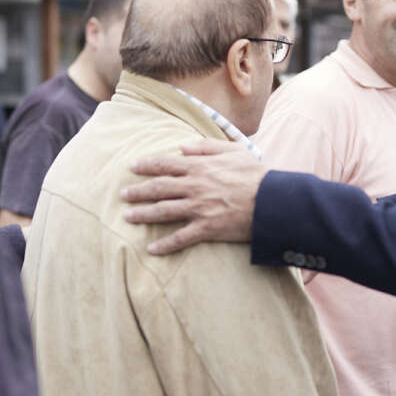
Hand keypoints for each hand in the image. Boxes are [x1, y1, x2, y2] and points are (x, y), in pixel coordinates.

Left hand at [123, 140, 266, 254]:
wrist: (272, 201)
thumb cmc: (256, 174)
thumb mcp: (233, 151)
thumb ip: (207, 146)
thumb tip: (183, 146)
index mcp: (199, 167)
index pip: (165, 164)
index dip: (146, 165)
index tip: (132, 167)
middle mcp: (194, 187)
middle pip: (158, 188)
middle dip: (137, 191)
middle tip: (122, 195)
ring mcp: (198, 209)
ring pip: (163, 211)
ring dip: (143, 214)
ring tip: (127, 217)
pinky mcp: (206, 229)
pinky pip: (180, 238)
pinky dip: (165, 245)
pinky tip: (151, 249)